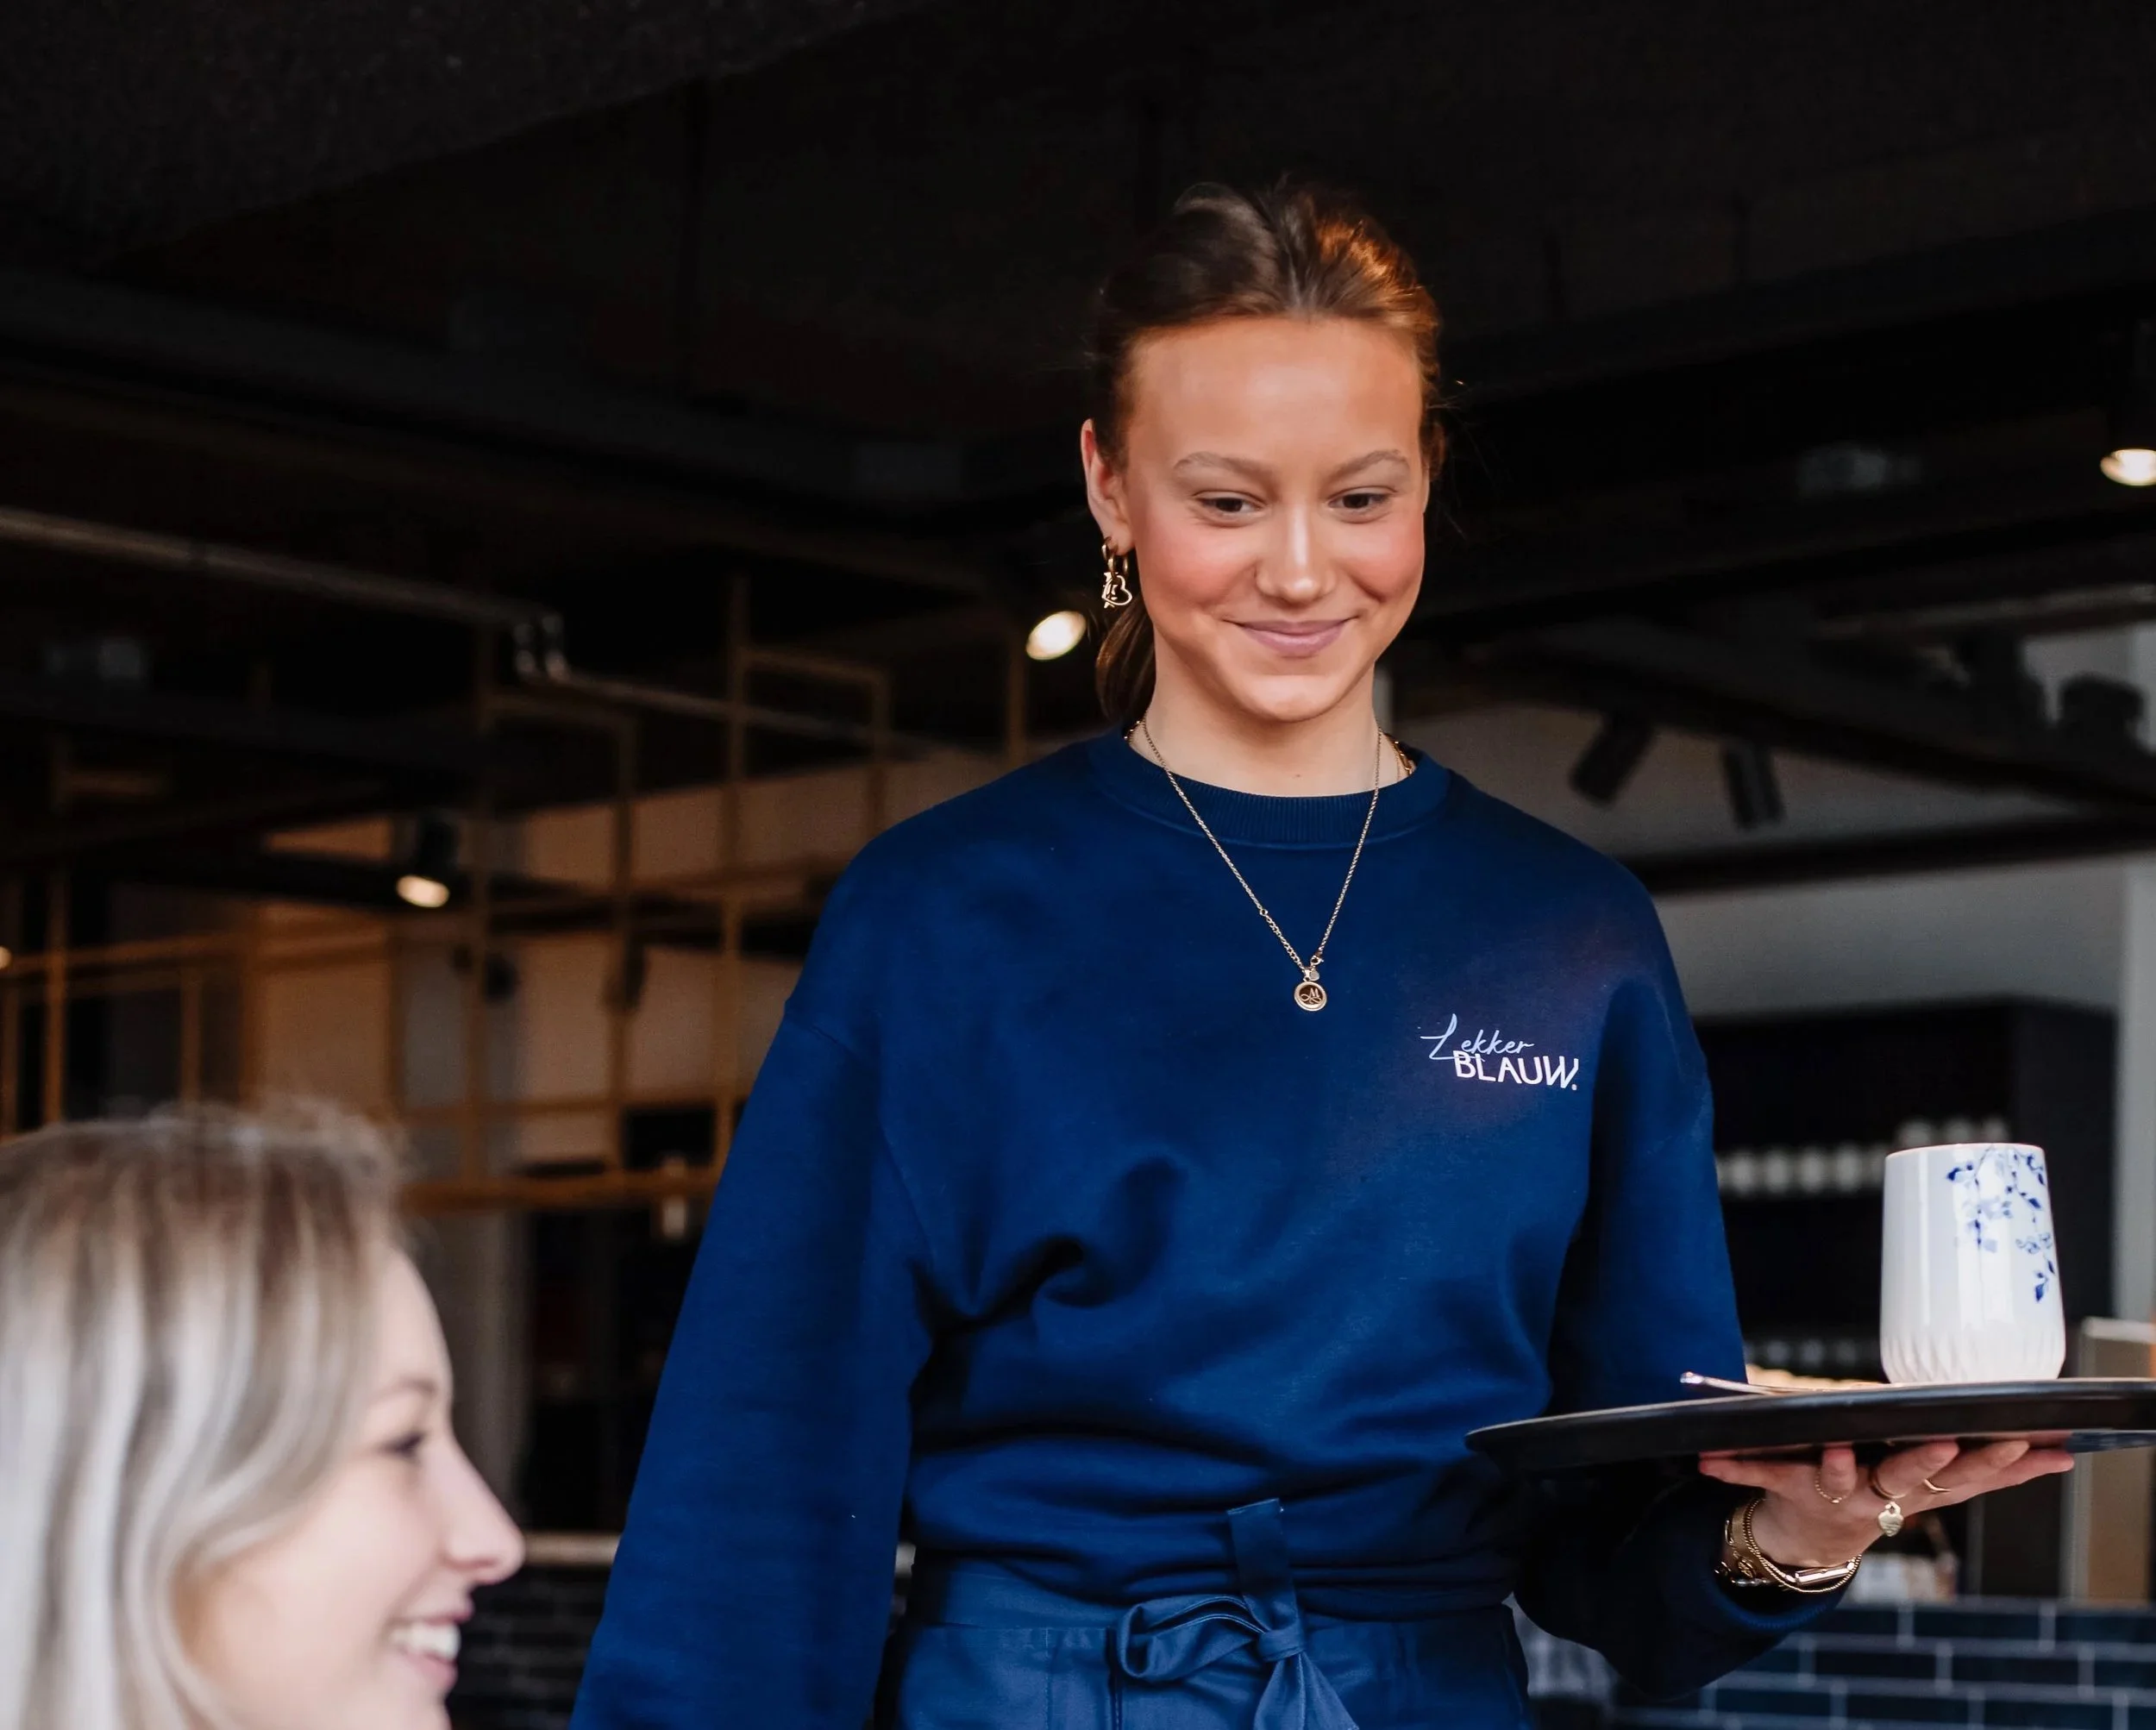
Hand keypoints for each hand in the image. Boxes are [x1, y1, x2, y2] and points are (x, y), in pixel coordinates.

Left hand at [1699, 1439, 2073, 1567]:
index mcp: (1917, 1489)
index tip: (2021, 1440)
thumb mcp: (1935, 1485)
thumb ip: (1992, 1468)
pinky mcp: (1786, 1490)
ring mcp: (1833, 1494)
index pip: (1964, 1476)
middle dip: (1924, 1460)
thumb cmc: (1880, 1491)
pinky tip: (1705, 1457)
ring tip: (1837, 1447)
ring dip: (1837, 1463)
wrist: (1810, 1542)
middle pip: (1908, 1478)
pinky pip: (1756, 1474)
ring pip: (1839, 1477)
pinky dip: (1730, 1466)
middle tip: (1939, 1443)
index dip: (1994, 1461)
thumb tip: (2061, 1451)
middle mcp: (1879, 1496)